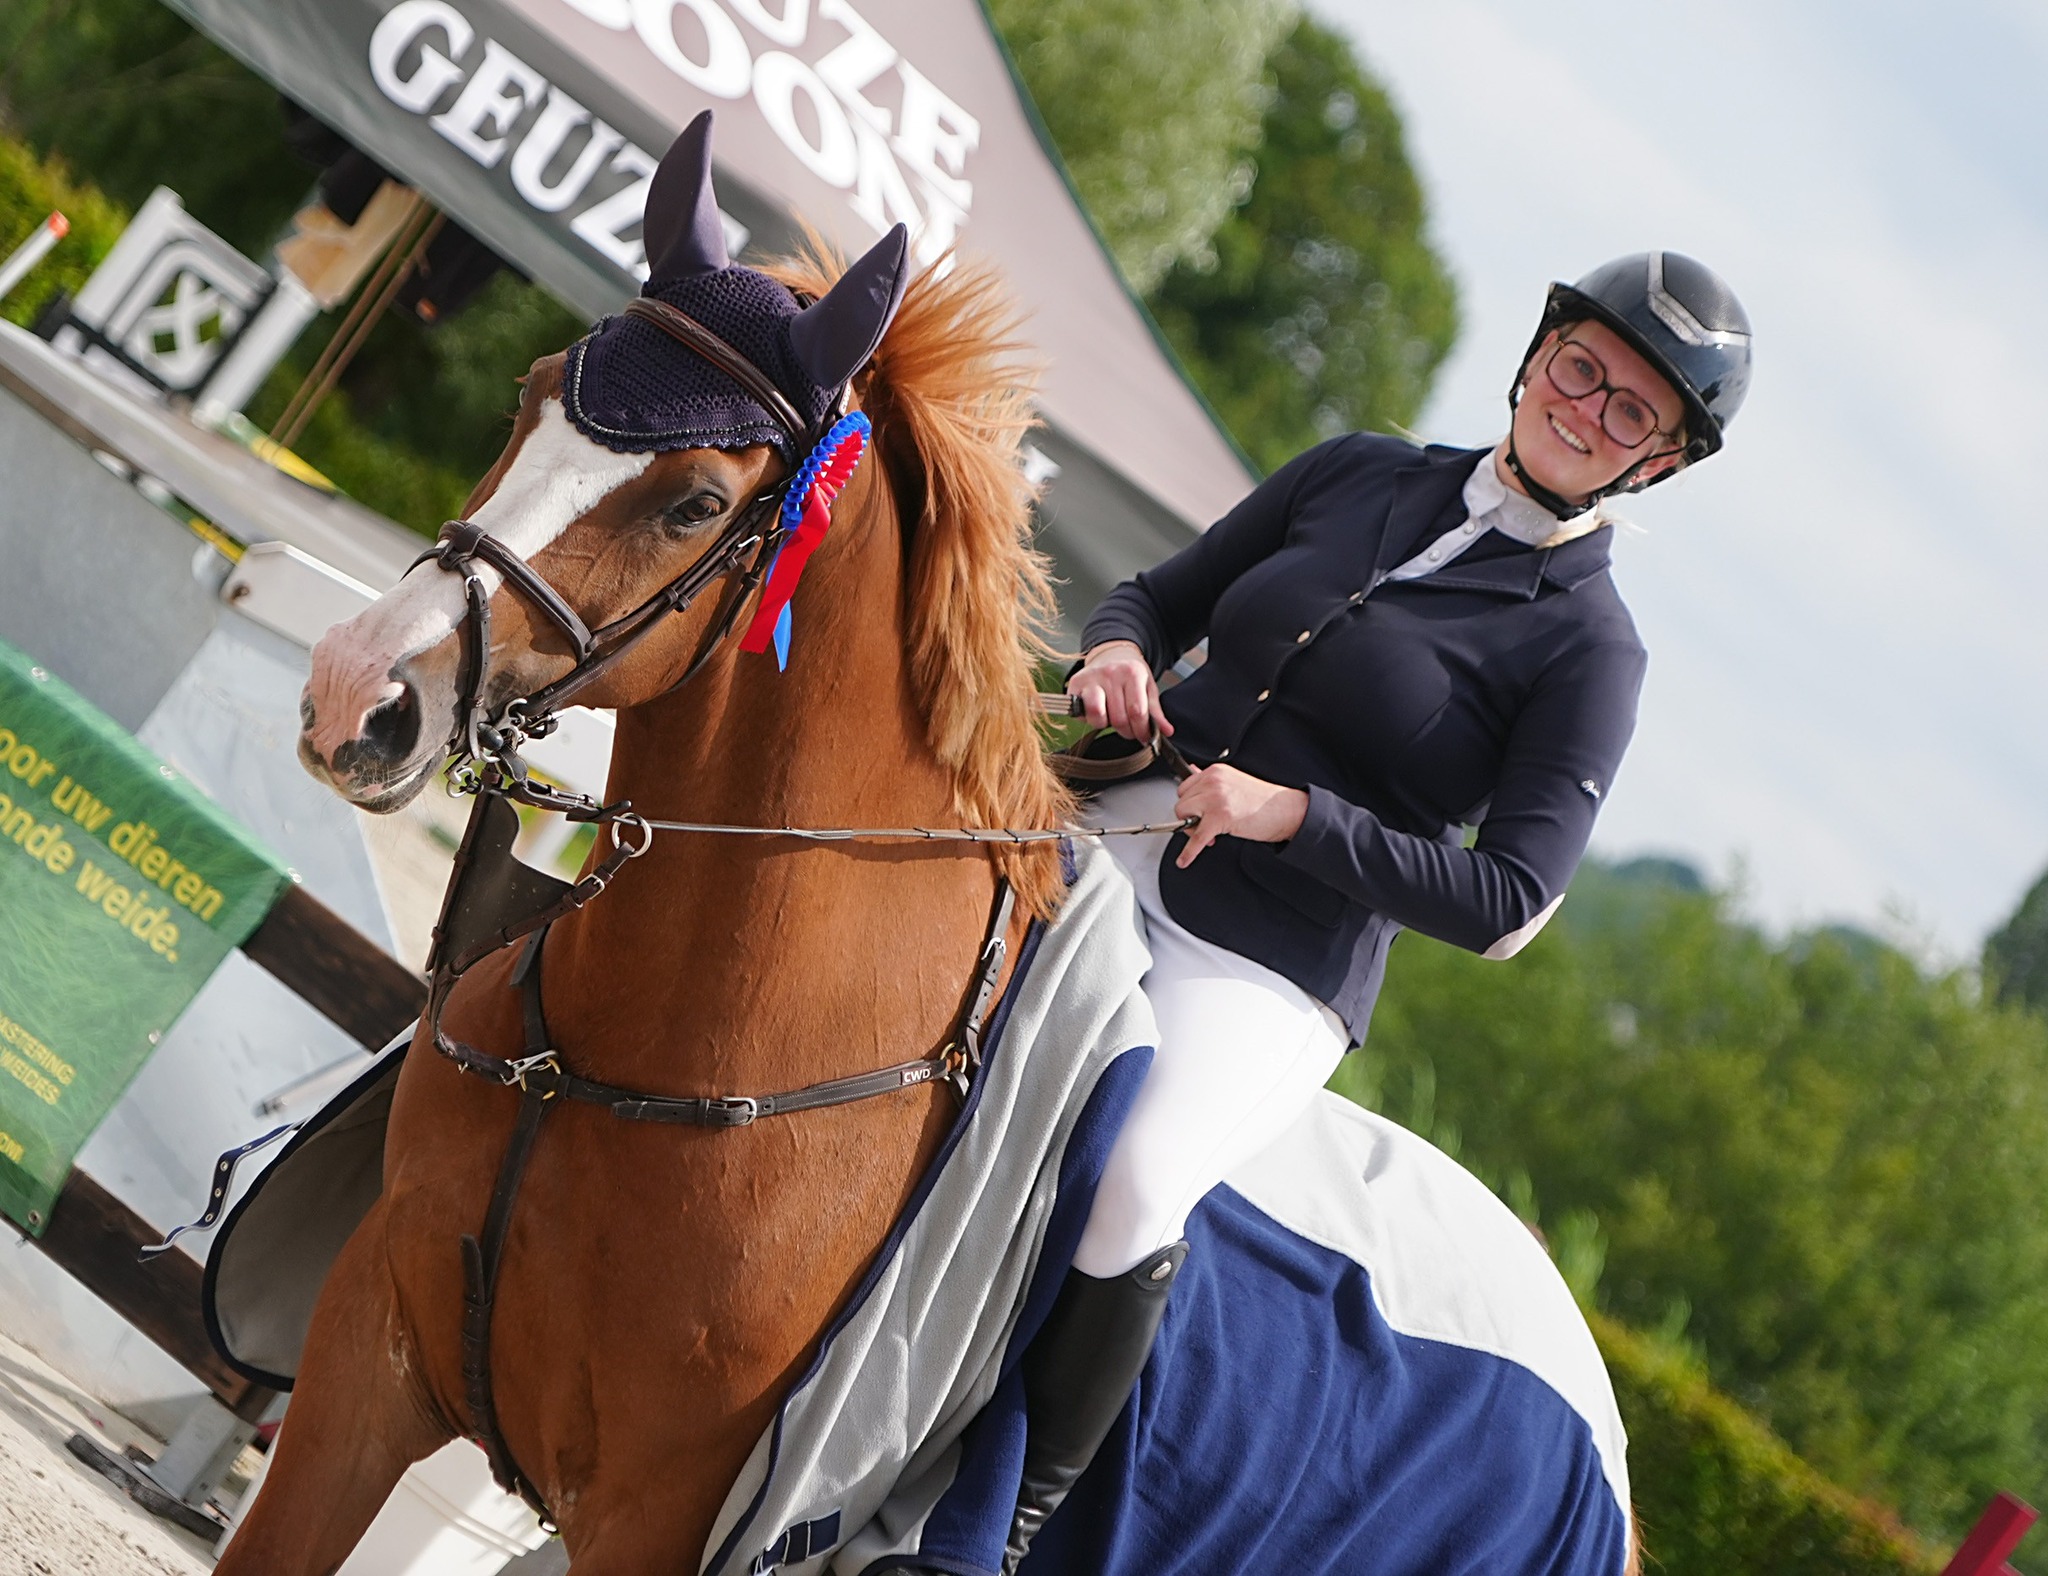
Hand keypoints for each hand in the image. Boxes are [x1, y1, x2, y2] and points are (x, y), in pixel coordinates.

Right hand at [1066, 640, 1172, 741]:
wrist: (1111, 654)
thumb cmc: (1131, 674)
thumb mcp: (1148, 687)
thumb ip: (1156, 712)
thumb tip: (1167, 731)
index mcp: (1132, 672)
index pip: (1137, 712)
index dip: (1141, 730)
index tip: (1144, 737)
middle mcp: (1110, 673)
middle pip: (1118, 718)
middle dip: (1126, 731)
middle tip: (1129, 729)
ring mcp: (1091, 678)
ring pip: (1097, 716)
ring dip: (1105, 724)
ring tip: (1112, 718)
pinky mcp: (1075, 684)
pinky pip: (1082, 712)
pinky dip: (1090, 718)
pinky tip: (1099, 712)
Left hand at [1173, 766, 1308, 866]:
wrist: (1285, 810)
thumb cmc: (1263, 800)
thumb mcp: (1233, 782)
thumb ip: (1211, 780)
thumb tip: (1192, 772)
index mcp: (1215, 772)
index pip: (1185, 787)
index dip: (1190, 803)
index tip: (1197, 813)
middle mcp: (1212, 782)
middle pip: (1181, 802)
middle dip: (1189, 818)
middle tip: (1203, 827)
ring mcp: (1215, 799)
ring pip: (1183, 817)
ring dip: (1191, 830)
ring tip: (1208, 836)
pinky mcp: (1219, 818)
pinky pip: (1196, 838)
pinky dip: (1189, 852)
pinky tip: (1184, 860)